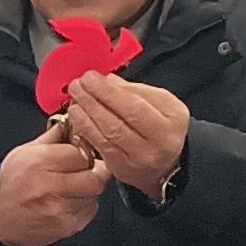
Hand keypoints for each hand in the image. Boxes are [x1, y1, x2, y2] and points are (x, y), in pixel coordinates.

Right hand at [0, 132, 109, 245]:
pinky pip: (90, 211)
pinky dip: (85, 205)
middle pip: (95, 176)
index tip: (78, 154)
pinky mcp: (66, 226)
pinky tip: (68, 201)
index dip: (83, 152)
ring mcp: (59, 209)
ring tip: (72, 187)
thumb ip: (52, 136)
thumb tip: (72, 120)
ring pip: (94, 194)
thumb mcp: (24, 152)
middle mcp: (49, 186)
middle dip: (93, 172)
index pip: (82, 152)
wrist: (0, 221)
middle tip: (83, 171)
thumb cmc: (13, 185)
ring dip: (89, 189)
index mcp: (39, 162)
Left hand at [61, 73, 190, 198]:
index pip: (135, 105)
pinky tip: (77, 116)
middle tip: (77, 85)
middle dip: (93, 100)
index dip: (108, 92)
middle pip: (119, 121)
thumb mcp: (162, 103)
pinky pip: (101, 146)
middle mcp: (157, 144)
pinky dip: (86, 129)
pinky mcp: (122, 168)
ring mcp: (138, 158)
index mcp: (171, 121)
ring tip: (75, 99)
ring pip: (108, 134)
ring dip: (86, 114)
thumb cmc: (163, 127)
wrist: (168, 163)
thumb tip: (107, 81)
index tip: (91, 77)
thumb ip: (137, 90)